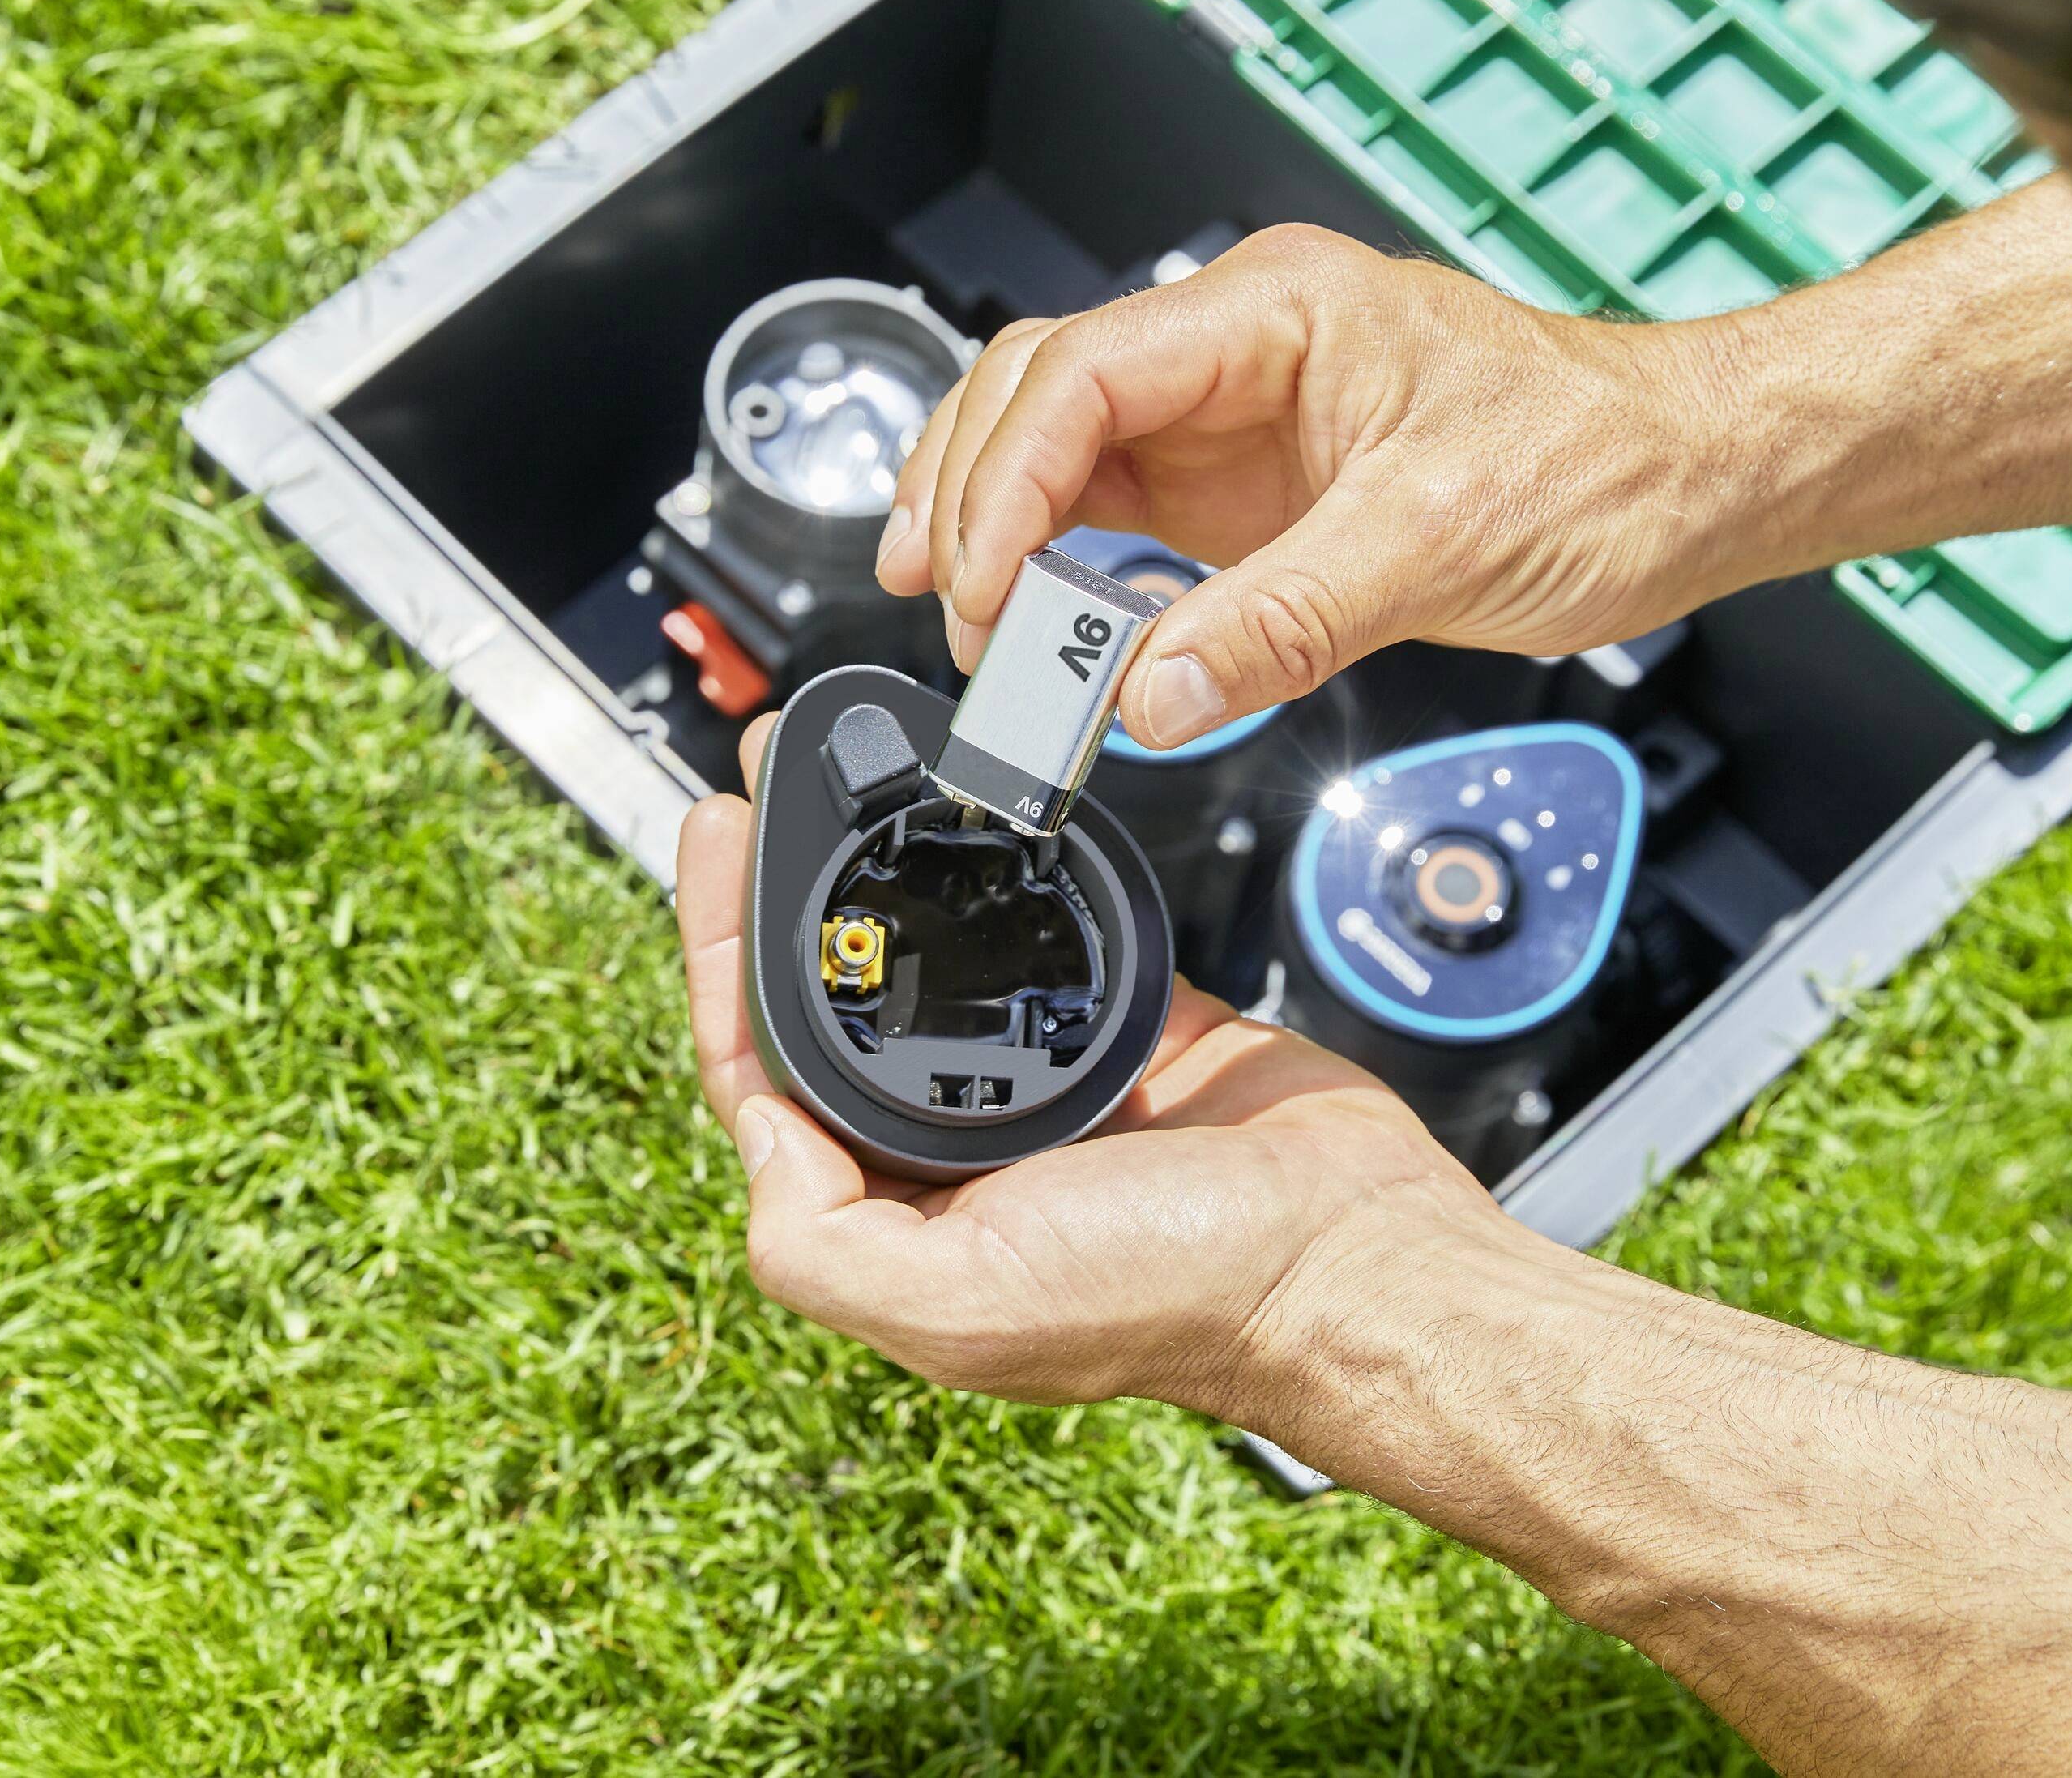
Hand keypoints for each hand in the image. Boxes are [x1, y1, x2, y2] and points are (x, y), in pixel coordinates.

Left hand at [672, 719, 1499, 1410]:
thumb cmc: (1180, 1297)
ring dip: (876, 859)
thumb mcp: (962, 1305)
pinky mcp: (1120, 1022)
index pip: (764, 1067)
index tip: (718, 837)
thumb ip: (822, 1239)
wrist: (1354, 1253)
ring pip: (924, 950)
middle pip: (831, 993)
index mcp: (897, 1210)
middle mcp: (950, 1145)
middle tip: (763, 778)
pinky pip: (1042, 925)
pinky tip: (965, 807)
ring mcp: (1036, 1077)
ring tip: (842, 766)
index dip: (722, 951)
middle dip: (783, 884)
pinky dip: (999, 866)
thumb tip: (755, 1131)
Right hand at [875, 224, 1741, 748]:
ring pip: (1061, 446)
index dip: (1008, 478)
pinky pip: (1120, 512)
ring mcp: (1236, 418)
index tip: (983, 585)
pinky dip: (1063, 565)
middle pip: (1043, 391)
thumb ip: (1282, 621)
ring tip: (959, 616)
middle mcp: (1240, 349)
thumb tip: (1150, 696)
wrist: (1690, 478)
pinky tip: (1033, 617)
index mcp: (1276, 312)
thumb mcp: (1440, 542)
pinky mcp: (1249, 488)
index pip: (1085, 371)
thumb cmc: (1601, 460)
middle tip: (953, 612)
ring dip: (997, 524)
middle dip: (974, 494)